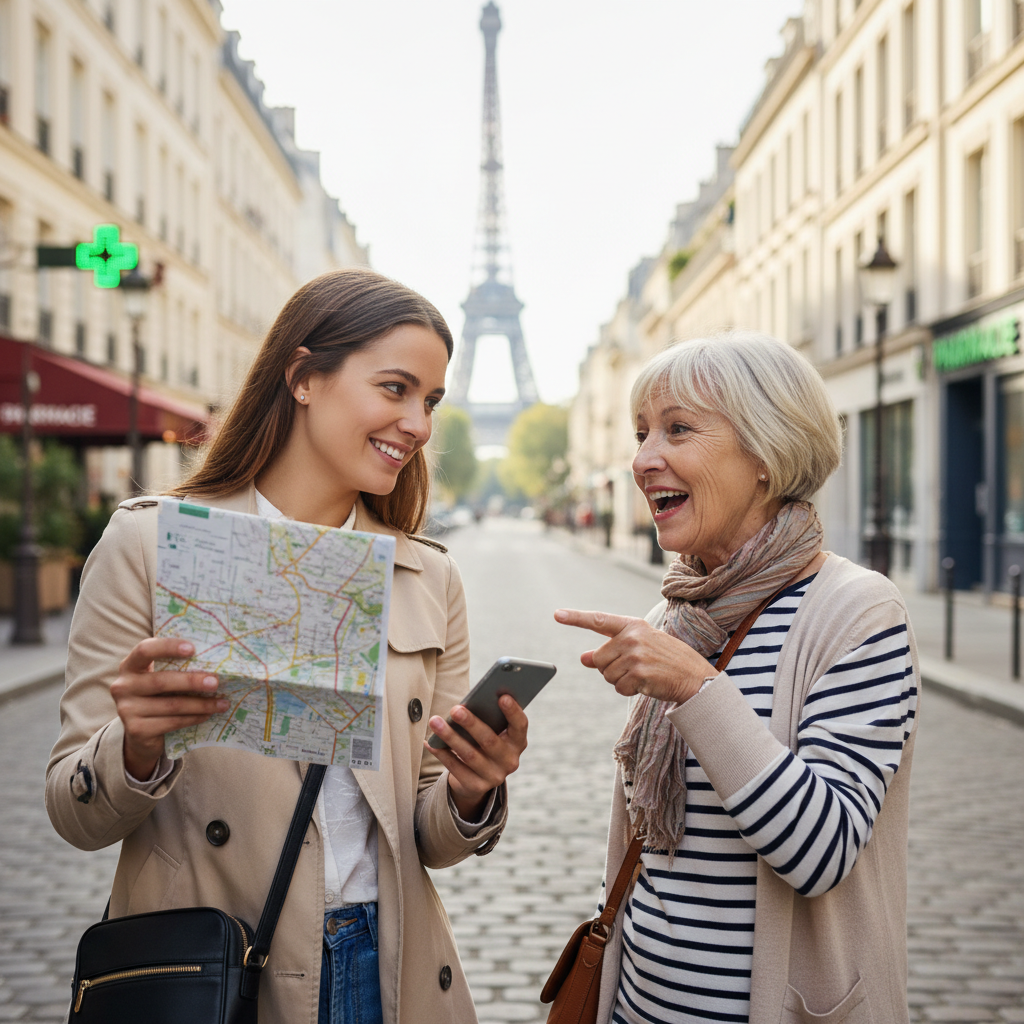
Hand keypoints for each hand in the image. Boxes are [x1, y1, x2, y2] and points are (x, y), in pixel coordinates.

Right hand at [110, 638, 227, 779]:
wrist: (142, 733)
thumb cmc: (158, 696)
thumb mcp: (162, 678)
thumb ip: (176, 667)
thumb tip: (216, 660)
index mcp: (130, 666)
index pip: (145, 650)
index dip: (168, 647)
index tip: (192, 649)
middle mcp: (122, 686)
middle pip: (161, 681)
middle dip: (192, 681)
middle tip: (216, 682)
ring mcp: (126, 710)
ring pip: (171, 705)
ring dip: (201, 704)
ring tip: (222, 703)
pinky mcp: (136, 730)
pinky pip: (172, 722)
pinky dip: (193, 718)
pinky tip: (208, 715)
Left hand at [425, 695, 527, 821]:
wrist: (477, 778)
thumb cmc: (483, 742)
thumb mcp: (492, 732)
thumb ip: (487, 720)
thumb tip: (465, 706)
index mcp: (517, 742)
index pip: (520, 725)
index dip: (513, 711)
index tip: (502, 697)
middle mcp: (510, 761)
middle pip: (489, 740)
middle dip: (471, 723)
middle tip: (455, 709)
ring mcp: (494, 776)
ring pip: (469, 755)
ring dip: (450, 737)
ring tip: (435, 722)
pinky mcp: (476, 786)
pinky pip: (455, 768)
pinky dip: (441, 753)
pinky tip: (430, 742)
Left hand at [553, 608, 709, 702]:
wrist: (696, 676)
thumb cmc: (666, 660)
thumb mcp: (639, 647)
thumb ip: (611, 649)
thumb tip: (583, 658)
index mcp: (632, 625)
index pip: (598, 620)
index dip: (575, 618)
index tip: (556, 614)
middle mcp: (632, 637)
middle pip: (598, 659)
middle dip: (609, 668)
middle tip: (634, 668)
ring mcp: (635, 655)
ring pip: (607, 675)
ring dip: (620, 681)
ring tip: (643, 674)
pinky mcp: (639, 673)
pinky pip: (618, 688)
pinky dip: (628, 690)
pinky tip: (645, 684)